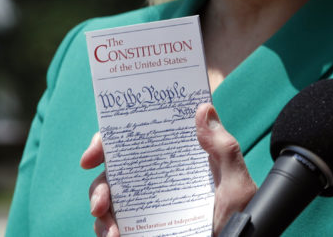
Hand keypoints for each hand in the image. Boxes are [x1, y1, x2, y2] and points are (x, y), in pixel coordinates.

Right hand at [79, 105, 257, 236]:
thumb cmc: (240, 211)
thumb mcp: (236, 181)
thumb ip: (224, 147)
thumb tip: (204, 108)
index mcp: (172, 160)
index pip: (134, 142)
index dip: (106, 142)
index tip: (93, 155)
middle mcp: (154, 180)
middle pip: (112, 173)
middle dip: (98, 187)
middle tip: (101, 203)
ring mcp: (145, 206)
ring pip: (107, 203)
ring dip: (101, 216)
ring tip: (111, 232)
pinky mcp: (142, 229)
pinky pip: (113, 227)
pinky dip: (108, 232)